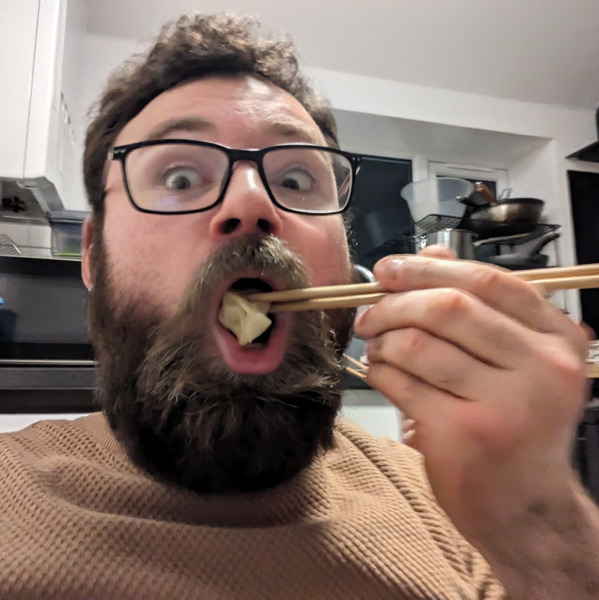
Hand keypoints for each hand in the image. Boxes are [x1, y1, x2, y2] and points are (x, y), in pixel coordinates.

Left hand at [353, 246, 589, 544]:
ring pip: (417, 344)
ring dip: (382, 341)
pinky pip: (401, 382)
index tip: (388, 269)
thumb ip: (475, 302)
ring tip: (378, 349)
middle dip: (393, 304)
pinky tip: (382, 375)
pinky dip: (379, 372)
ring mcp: (506, 404)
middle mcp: (543, 367)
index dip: (428, 268)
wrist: (526, 506)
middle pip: (448, 307)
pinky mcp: (465, 435)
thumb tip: (430, 253)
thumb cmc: (513, 423)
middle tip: (368, 315)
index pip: (487, 281)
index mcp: (557, 338)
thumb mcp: (513, 359)